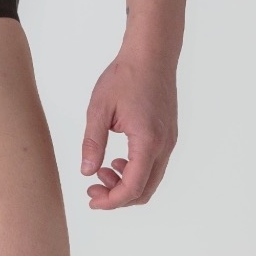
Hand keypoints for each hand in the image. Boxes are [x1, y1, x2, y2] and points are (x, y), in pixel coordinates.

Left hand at [81, 49, 177, 209]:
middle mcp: (163, 145)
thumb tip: (87, 172)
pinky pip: (155, 166)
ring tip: (103, 169)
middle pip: (144, 191)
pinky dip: (136, 172)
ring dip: (126, 184)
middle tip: (93, 187)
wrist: (151, 54)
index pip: (132, 187)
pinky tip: (117, 160)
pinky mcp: (168, 136)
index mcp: (147, 140)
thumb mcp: (99, 109)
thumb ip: (93, 143)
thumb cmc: (125, 76)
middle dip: (117, 197)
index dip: (111, 201)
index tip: (92, 199)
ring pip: (151, 180)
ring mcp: (169, 141)